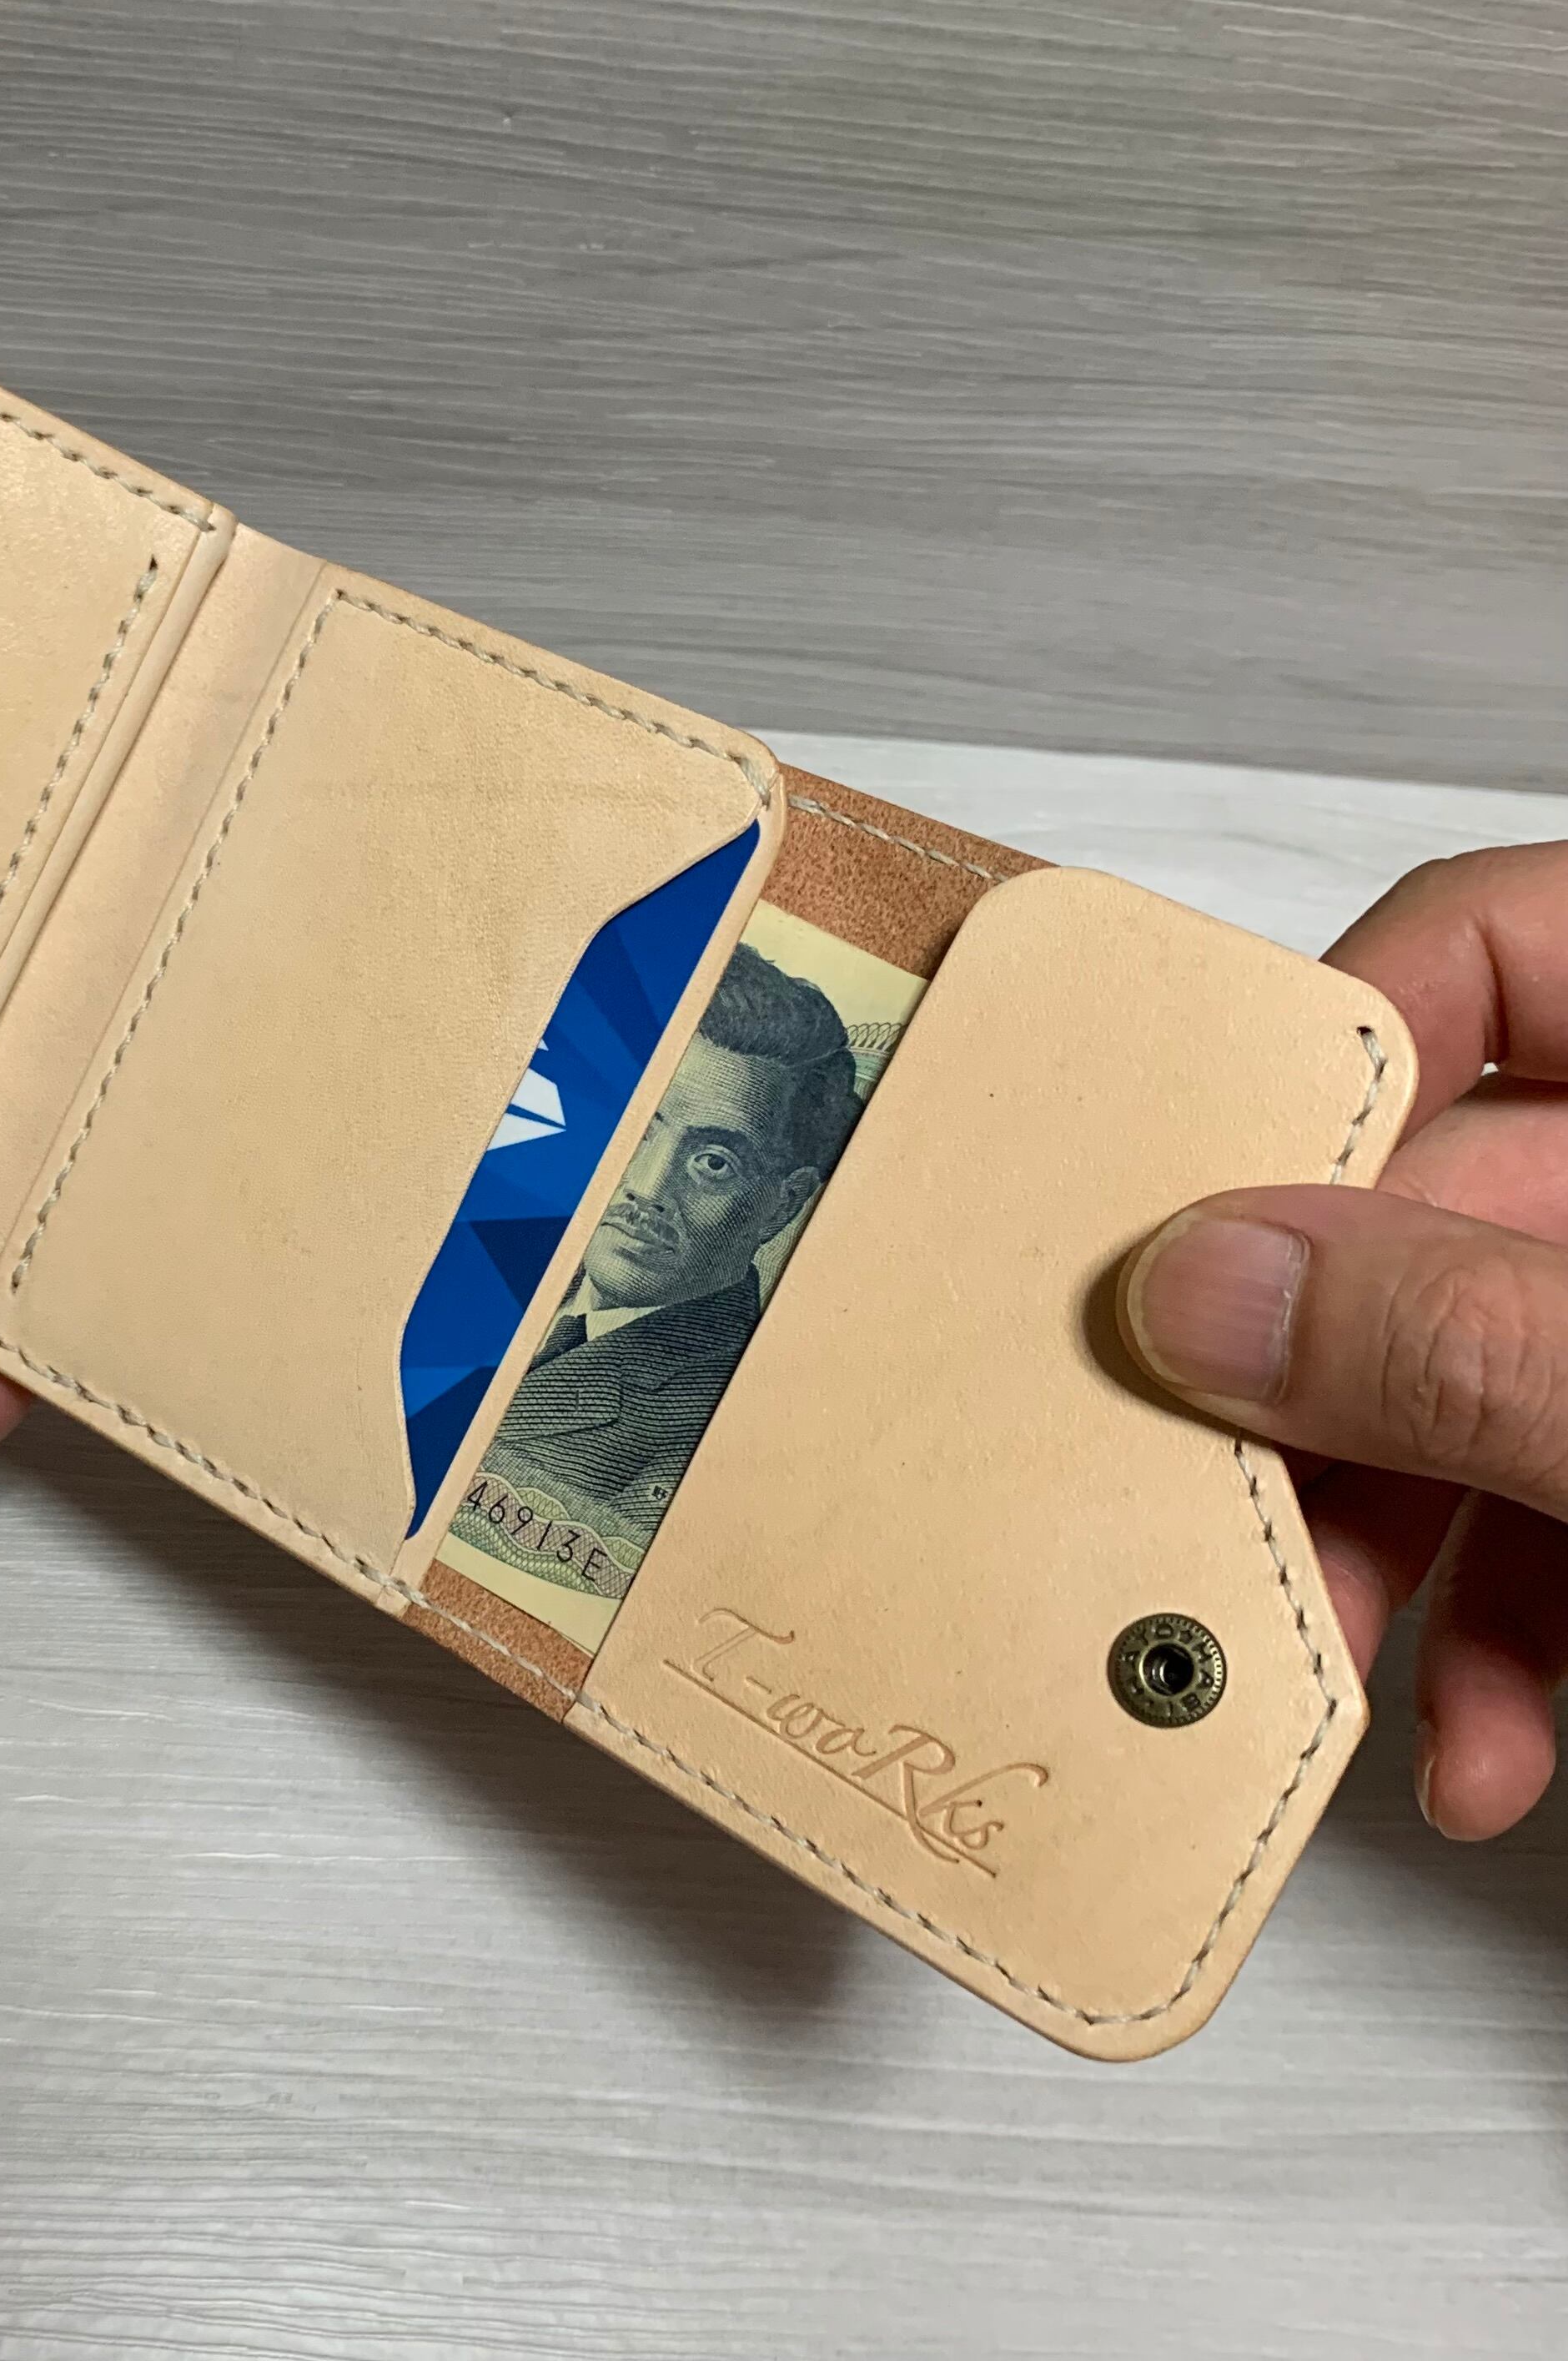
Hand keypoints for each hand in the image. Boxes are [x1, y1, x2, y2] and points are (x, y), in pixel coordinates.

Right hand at [1123, 842, 1567, 1842]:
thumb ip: (1476, 1349)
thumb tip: (1203, 1289)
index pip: (1490, 949)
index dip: (1322, 1063)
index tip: (1179, 1217)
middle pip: (1444, 1216)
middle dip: (1322, 1399)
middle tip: (1206, 1501)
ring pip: (1488, 1385)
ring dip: (1398, 1553)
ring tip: (1335, 1676)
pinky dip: (1519, 1633)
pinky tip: (1490, 1749)